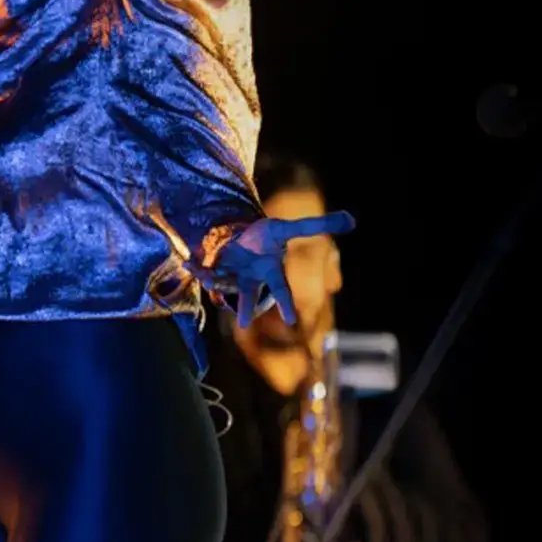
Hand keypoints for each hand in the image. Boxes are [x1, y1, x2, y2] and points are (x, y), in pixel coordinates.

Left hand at [209, 209, 356, 328]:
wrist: (238, 235)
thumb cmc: (267, 235)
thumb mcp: (289, 227)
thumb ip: (318, 224)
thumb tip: (353, 219)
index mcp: (271, 271)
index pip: (281, 288)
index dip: (286, 302)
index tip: (292, 320)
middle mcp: (252, 279)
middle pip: (249, 295)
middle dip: (247, 307)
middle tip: (244, 322)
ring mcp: (232, 278)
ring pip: (221, 283)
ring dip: (210, 277)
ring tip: (196, 267)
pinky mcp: (214, 273)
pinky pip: (204, 275)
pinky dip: (196, 269)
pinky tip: (188, 264)